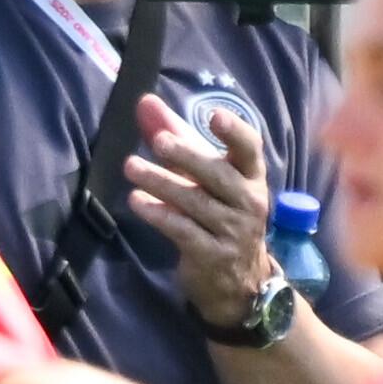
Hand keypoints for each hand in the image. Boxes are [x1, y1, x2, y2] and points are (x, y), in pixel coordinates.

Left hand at [123, 92, 286, 327]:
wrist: (237, 281)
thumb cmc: (218, 214)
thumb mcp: (204, 176)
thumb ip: (177, 137)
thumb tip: (145, 103)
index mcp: (251, 176)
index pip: (250, 148)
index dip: (234, 131)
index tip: (214, 115)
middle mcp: (247, 200)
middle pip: (217, 173)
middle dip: (188, 155)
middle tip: (159, 141)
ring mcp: (232, 229)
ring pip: (195, 201)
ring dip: (161, 183)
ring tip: (131, 167)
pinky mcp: (211, 254)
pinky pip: (182, 230)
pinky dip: (158, 215)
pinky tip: (136, 202)